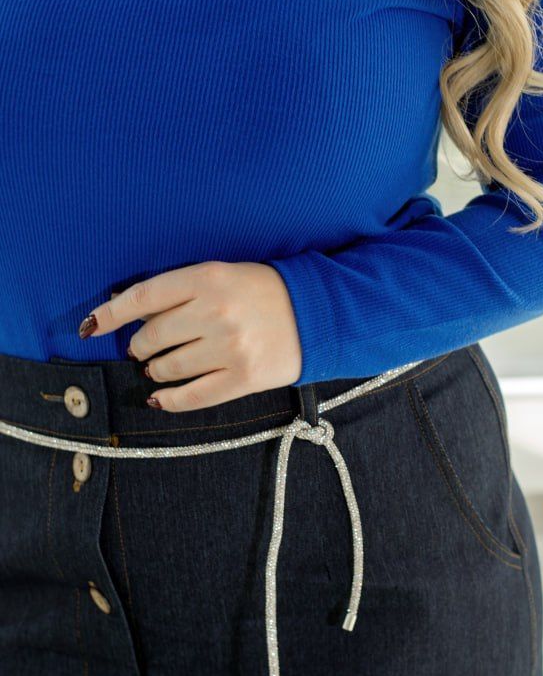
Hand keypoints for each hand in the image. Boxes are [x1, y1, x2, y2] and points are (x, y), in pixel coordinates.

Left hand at [77, 261, 301, 411]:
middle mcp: (217, 312)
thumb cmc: (264, 292)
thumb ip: (181, 290)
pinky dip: (168, 400)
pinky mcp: (244, 378)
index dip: (111, 313)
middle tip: (144, 348)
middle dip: (140, 346)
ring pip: (168, 368)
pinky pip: (192, 396)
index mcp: (209, 278)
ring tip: (158, 367)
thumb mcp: (223, 274)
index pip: (144, 296)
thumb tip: (129, 313)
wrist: (317, 316)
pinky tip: (159, 398)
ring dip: (155, 370)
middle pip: (152, 336)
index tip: (91, 326)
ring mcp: (231, 348)